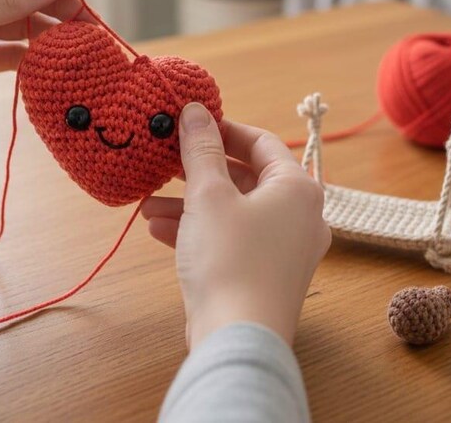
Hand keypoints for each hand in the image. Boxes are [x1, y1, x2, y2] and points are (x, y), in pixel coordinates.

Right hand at [141, 102, 330, 348]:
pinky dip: (200, 231)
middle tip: (166, 163)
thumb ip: (201, 150)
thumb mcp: (208, 195)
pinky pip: (233, 239)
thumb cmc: (229, 259)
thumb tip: (195, 110)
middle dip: (199, 172)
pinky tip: (159, 230)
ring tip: (149, 203)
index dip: (224, 130)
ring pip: (234, 211)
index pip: (262, 142)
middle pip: (246, 178)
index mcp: (297, 188)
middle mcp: (301, 216)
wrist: (237, 341)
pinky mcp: (267, 275)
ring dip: (191, 205)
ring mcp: (286, 249)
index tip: (191, 126)